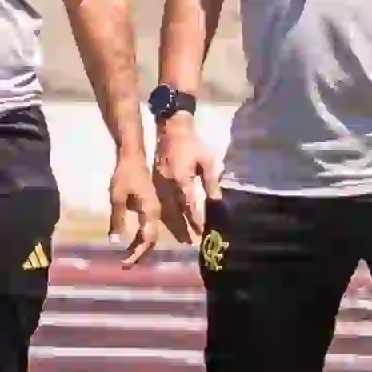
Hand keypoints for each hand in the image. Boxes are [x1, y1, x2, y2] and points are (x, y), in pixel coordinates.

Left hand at [107, 147, 163, 268]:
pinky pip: (149, 228)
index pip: (147, 239)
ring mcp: (155, 210)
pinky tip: (132, 244)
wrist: (133, 156)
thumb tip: (115, 241)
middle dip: (140, 255)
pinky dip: (141, 239)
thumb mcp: (117, 198)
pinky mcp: (151, 207)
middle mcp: (156, 213)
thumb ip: (117, 220)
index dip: (137, 253)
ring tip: (128, 259)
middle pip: (152, 240)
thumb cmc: (124, 175)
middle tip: (125, 265)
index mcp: (151, 211)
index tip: (125, 263)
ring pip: (151, 235)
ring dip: (140, 248)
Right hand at [150, 113, 220, 243]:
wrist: (172, 128)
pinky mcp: (155, 181)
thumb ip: (211, 182)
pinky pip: (159, 202)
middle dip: (181, 228)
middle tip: (189, 242)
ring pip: (164, 209)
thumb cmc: (193, 144)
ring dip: (172, 224)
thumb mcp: (207, 160)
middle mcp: (167, 184)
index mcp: (181, 178)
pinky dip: (165, 214)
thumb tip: (216, 201)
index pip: (189, 203)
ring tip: (181, 237)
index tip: (201, 231)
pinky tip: (170, 222)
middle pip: (174, 211)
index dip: (195, 219)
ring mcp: (159, 183)